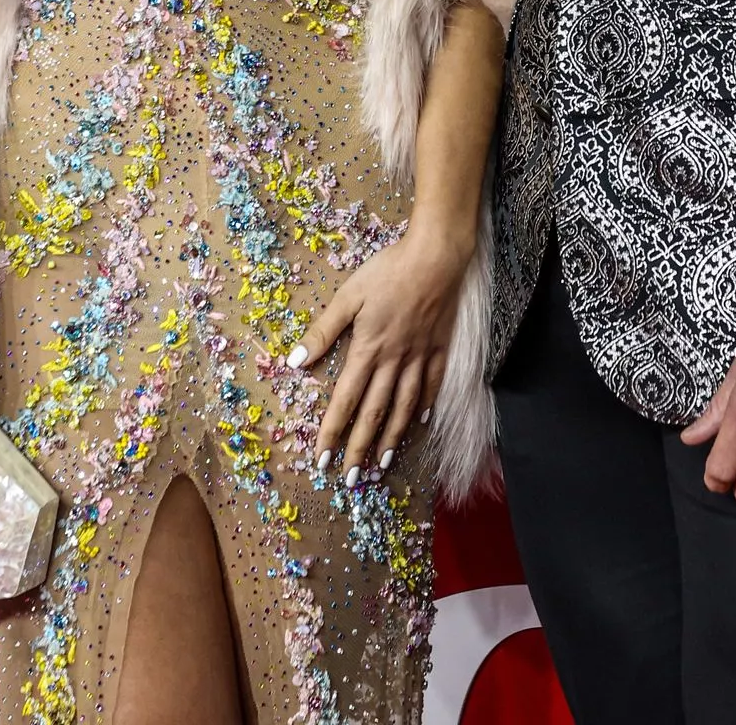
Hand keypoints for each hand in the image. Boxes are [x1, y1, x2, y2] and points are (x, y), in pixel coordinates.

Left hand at [290, 221, 472, 483]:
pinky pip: (432, 386)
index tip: (323, 460)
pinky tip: (419, 424)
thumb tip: (295, 361)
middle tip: (352, 479)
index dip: (333, 432)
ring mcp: (420, 357)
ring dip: (391, 438)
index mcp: (367, 349)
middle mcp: (393, 361)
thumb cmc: (387, 271)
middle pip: (374, 412)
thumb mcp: (348, 296)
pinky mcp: (440, 350)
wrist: (435, 257)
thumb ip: (323, 331)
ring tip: (382, 465)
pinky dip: (425, 407)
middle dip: (360, 448)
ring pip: (404, 407)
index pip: (345, 400)